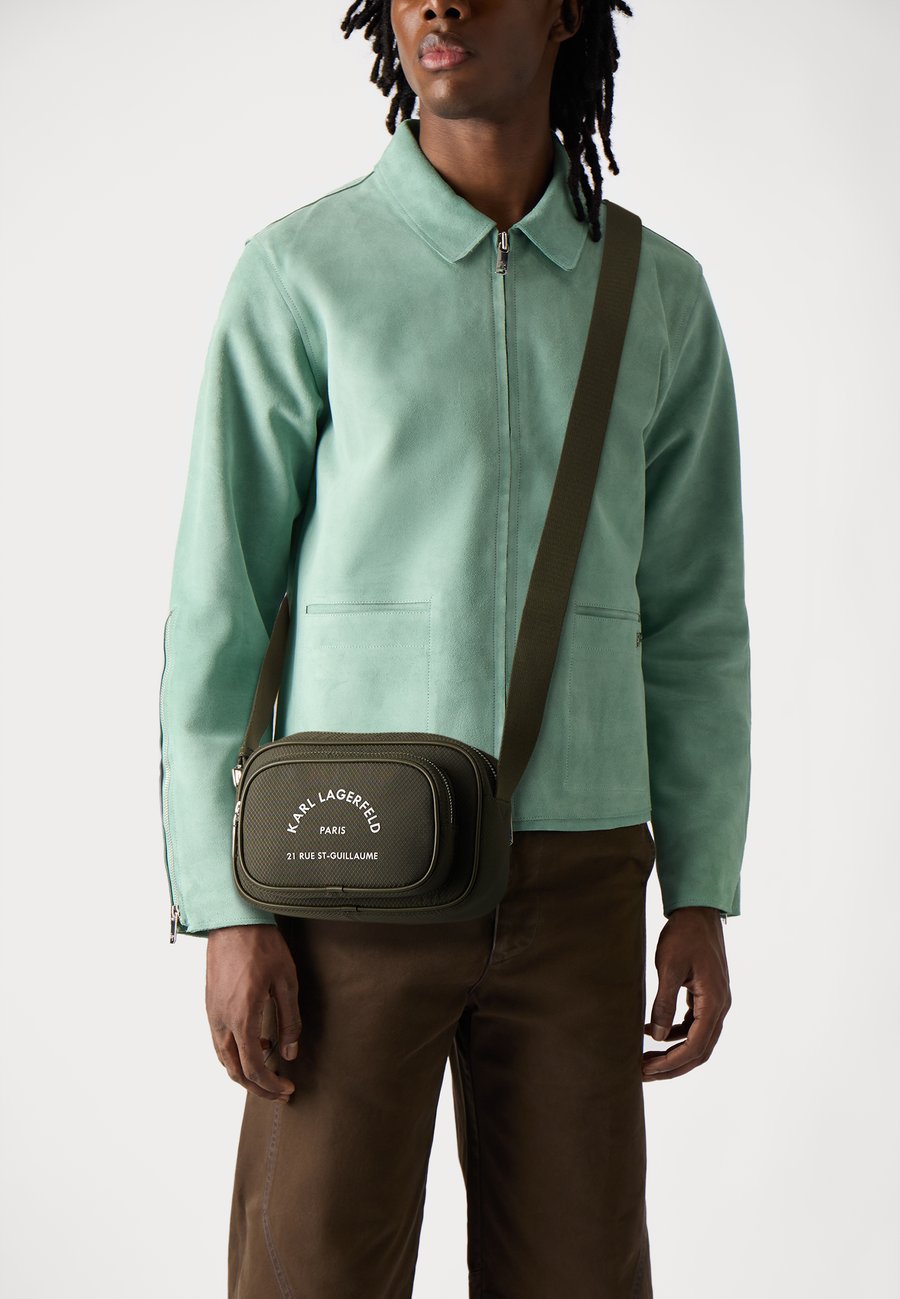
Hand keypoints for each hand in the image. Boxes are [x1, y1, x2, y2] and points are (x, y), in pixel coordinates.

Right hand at [206, 924, 301, 1101]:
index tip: (287, 1089)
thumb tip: (291, 1052)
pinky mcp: (210, 1005)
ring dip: (245, 1071)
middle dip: (257, 1087)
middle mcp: (221, 1020)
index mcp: (241, 1017)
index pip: (252, 1067)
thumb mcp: (287, 982)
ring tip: (270, 1070)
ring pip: (224, 1058)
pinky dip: (236, 1053)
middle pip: (234, 1070)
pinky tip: (257, 1044)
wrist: (233, 921)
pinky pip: (220, 1041)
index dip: (270, 1085)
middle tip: (279, 1091)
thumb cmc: (262, 946)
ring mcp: (212, 1013)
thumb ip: (290, 1021)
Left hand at [642, 906, 730, 1080]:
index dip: (670, 1064)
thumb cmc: (683, 935)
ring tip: (645, 1059)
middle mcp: (720, 1007)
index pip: (694, 1047)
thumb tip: (656, 1038)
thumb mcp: (669, 968)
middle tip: (643, 1074)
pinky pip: (693, 1024)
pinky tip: (652, 1032)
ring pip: (697, 1040)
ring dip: (673, 1053)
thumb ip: (663, 1003)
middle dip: (671, 1066)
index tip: (646, 1071)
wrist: (698, 911)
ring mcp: (715, 1002)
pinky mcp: (706, 995)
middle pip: (699, 1051)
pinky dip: (674, 1033)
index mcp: (714, 1003)